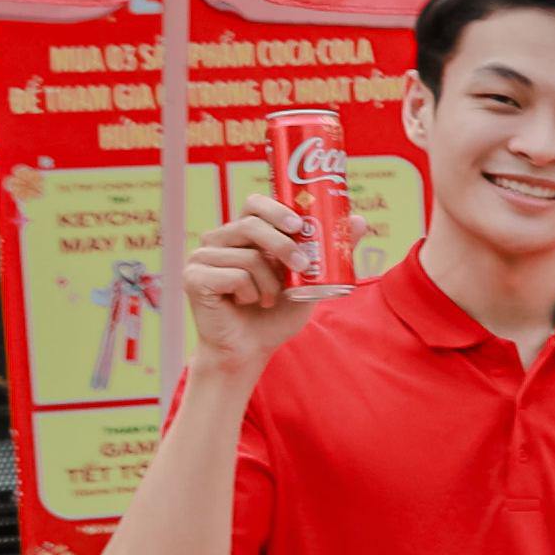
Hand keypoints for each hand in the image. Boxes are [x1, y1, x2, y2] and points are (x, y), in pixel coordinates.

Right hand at [179, 202, 316, 380]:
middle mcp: (218, 240)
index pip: (255, 204)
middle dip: (283, 246)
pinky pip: (233, 276)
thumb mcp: (310, 281)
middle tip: (302, 268)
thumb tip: (361, 221)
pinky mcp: (193, 277)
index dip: (277, 210)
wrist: (249, 350)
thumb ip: (330, 252)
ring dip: (269, 283)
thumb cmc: (276, 314)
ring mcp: (202, 257)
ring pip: (248, 256)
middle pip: (251, 224)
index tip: (299, 226)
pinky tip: (245, 303)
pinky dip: (250, 293)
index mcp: (242, 234)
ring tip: (268, 299)